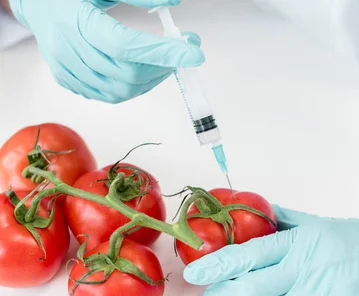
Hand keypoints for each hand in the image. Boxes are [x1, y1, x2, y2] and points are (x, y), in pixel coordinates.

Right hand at [9, 0, 203, 102]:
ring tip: (165, 63)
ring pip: (120, 91)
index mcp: (77, 21)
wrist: (35, 4)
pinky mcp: (68, 80)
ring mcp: (67, 69)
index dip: (163, 53)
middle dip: (162, 67)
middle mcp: (69, 49)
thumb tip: (173, 1)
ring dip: (151, 80)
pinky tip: (142, 72)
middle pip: (126, 73)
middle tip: (182, 53)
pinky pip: (107, 95)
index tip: (193, 53)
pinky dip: (132, 88)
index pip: (127, 46)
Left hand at [184, 206, 358, 295]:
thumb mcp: (328, 225)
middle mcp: (309, 267)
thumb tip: (261, 212)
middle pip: (253, 287)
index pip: (249, 253)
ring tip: (319, 289)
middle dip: (229, 294)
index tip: (195, 273)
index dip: (218, 265)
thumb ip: (290, 222)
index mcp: (304, 241)